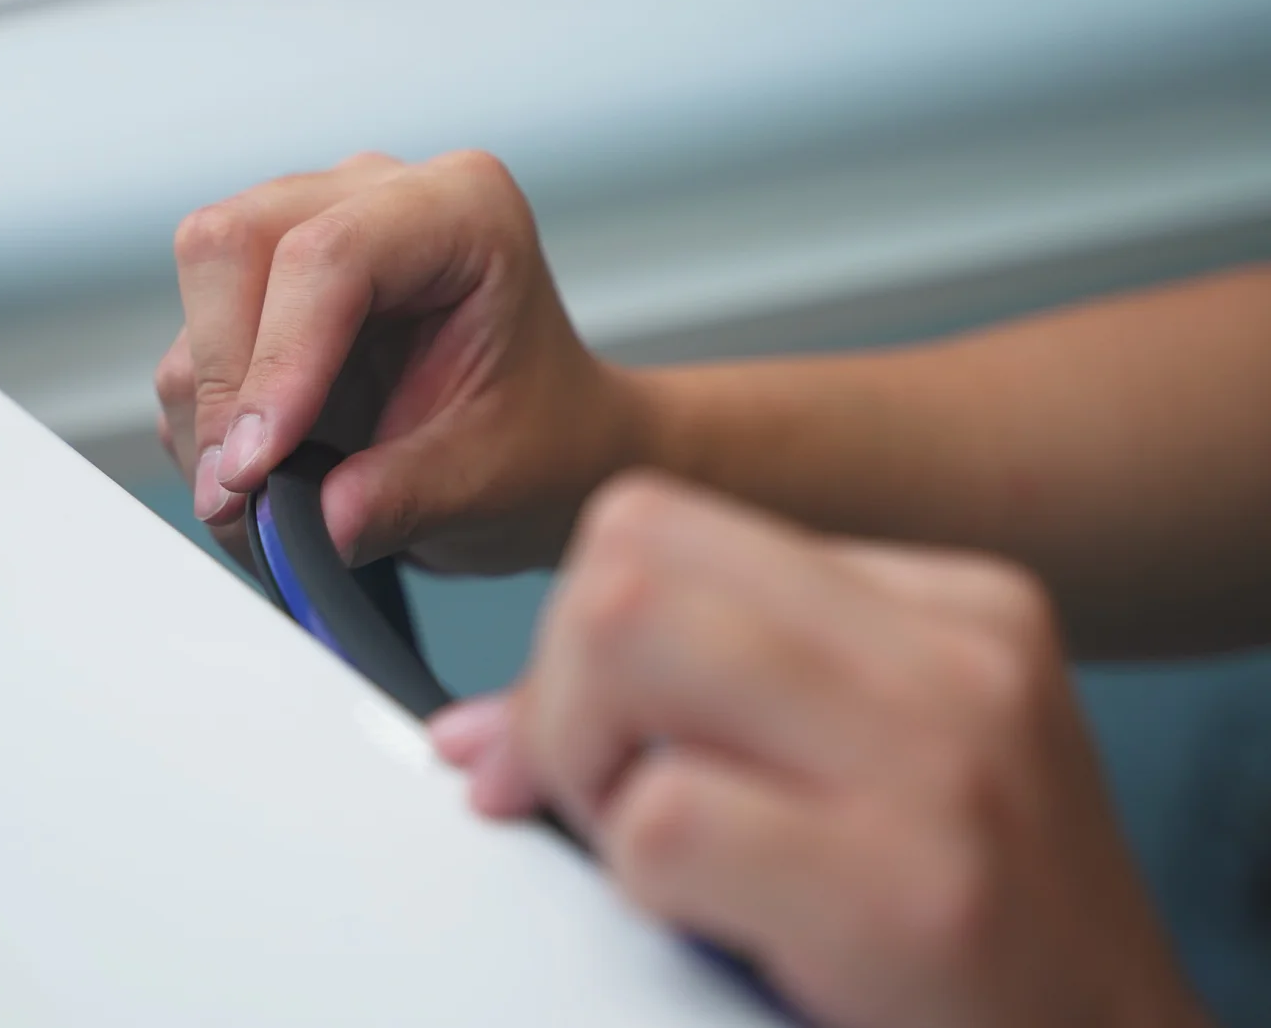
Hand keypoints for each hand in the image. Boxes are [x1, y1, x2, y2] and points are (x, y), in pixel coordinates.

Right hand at [155, 151, 642, 572]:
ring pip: (200, 288)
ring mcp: (313, 225)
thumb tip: (313, 523)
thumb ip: (400, 498)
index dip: (279, 360)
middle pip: (233, 244)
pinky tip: (261, 469)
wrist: (544, 445)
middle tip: (238, 491)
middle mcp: (377, 195)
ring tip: (259, 500)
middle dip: (226, 377)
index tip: (255, 466)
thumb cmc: (539, 438)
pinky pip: (196, 338)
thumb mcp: (486, 481)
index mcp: (462, 209)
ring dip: (209, 405)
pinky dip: (207, 415)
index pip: (330, 255)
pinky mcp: (267, 280)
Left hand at [430, 474, 1205, 1027]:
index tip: (580, 742)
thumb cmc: (976, 925)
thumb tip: (478, 735)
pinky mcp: (911, 889)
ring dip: (589, 771)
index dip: (573, 638)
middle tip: (611, 800)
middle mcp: (950, 652)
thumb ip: (695, 705)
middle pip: (625, 557)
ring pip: (622, 636)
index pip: (658, 528)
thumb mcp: (870, 766)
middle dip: (562, 693)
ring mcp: (938, 759)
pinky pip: (660, 817)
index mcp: (945, 603)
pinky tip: (724, 922)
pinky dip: (642, 880)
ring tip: (666, 856)